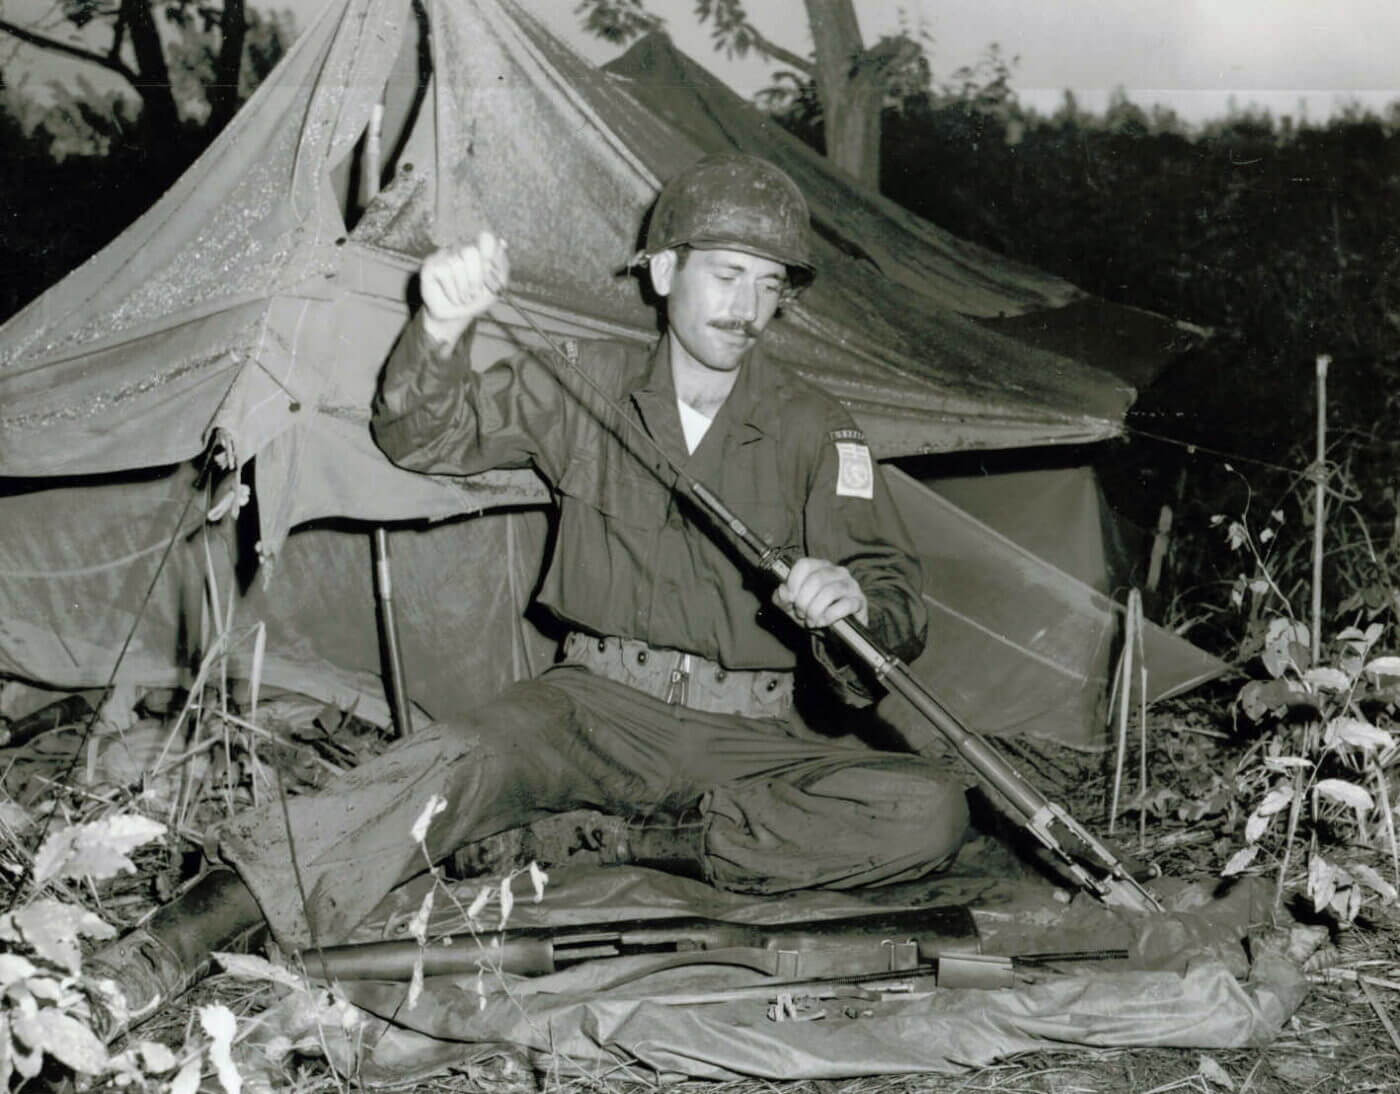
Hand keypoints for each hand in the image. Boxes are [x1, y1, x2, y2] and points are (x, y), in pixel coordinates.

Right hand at [419, 231, 508, 345]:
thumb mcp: (496, 286)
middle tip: (477, 293)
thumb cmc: (476, 298)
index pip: (486, 238)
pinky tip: (455, 298)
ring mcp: (444, 256)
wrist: (456, 316)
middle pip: (470, 251)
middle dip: (476, 277)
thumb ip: (502, 267)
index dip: (490, 253)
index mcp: (478, 251)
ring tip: (466, 299)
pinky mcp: (431, 266)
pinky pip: (444, 273)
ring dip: (464, 288)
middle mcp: (460, 249)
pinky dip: (453, 291)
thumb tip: (503, 243)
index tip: (491, 271)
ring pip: (456, 263)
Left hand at [773, 557, 868, 629]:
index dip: (793, 582)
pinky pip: (844, 605)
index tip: (789, 598)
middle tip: (800, 614)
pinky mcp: (859, 601)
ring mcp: (850, 585)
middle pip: (816, 579)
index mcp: (819, 566)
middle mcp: (837, 571)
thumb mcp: (792, 605)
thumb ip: (782, 597)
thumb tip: (783, 591)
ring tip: (810, 621)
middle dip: (803, 601)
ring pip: (829, 592)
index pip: (804, 564)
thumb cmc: (813, 612)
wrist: (836, 631)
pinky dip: (829, 616)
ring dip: (815, 610)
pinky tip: (822, 622)